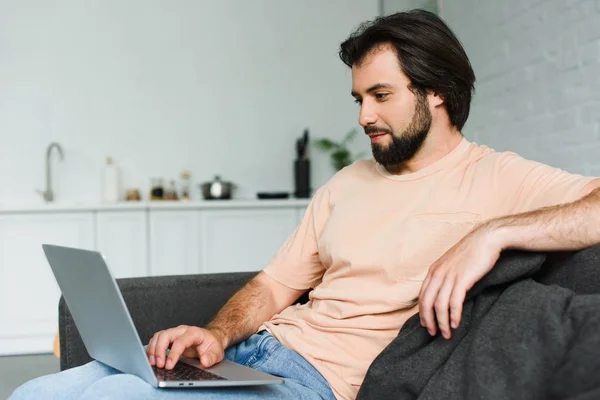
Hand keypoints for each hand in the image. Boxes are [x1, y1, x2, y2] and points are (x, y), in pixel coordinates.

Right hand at [146, 325, 226, 369]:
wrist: (211, 338)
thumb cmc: (212, 344)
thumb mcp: (217, 352)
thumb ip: (212, 357)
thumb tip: (205, 361)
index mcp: (194, 333)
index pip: (180, 341)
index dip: (173, 354)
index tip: (169, 365)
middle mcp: (182, 330)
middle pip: (165, 335)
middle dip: (159, 350)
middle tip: (159, 365)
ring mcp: (175, 333)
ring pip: (159, 336)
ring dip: (153, 349)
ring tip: (153, 363)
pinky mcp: (170, 338)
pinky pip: (157, 340)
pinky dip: (152, 349)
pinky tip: (152, 359)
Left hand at [418, 224, 501, 339]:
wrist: (486, 239)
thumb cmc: (472, 252)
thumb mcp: (452, 264)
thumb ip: (445, 277)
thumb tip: (444, 293)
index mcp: (433, 270)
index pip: (422, 296)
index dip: (423, 313)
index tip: (426, 324)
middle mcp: (438, 273)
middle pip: (427, 303)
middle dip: (429, 321)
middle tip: (433, 334)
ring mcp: (449, 276)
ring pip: (439, 305)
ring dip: (442, 323)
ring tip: (447, 334)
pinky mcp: (462, 279)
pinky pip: (454, 302)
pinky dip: (454, 316)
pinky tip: (456, 324)